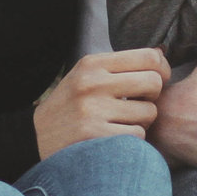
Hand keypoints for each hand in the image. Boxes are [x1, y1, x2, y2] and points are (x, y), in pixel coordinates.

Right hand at [34, 48, 170, 157]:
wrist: (34, 137)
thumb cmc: (70, 106)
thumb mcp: (87, 76)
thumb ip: (120, 66)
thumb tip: (161, 55)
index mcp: (93, 63)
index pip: (149, 56)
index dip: (162, 70)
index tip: (157, 80)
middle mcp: (93, 83)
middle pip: (154, 83)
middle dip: (153, 97)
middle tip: (140, 104)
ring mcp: (93, 110)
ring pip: (149, 113)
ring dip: (142, 121)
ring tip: (123, 122)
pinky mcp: (95, 136)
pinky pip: (138, 136)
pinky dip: (132, 140)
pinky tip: (115, 137)